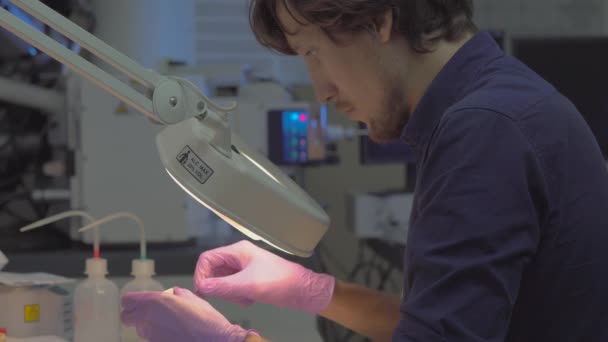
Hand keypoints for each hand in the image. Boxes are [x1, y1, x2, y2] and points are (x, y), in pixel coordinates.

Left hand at [121, 287, 254, 341]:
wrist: (213, 340)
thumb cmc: (206, 320)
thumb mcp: (193, 298)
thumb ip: (178, 294)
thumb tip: (175, 294)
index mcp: (155, 302)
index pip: (127, 300)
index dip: (132, 300)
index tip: (140, 300)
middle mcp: (148, 319)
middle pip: (126, 317)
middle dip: (133, 313)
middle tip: (147, 310)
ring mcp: (151, 335)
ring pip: (138, 328)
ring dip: (146, 323)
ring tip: (163, 321)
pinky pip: (150, 337)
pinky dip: (156, 333)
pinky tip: (171, 331)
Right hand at [194, 240, 334, 313]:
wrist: (303, 290)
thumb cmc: (282, 282)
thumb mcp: (249, 285)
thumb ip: (223, 286)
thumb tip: (201, 287)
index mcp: (239, 250)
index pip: (207, 258)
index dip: (201, 275)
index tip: (204, 291)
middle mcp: (239, 257)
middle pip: (213, 271)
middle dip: (218, 287)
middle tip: (228, 296)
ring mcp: (244, 268)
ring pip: (223, 281)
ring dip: (229, 293)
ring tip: (244, 298)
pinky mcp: (249, 278)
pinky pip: (233, 288)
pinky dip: (237, 296)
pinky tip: (250, 299)